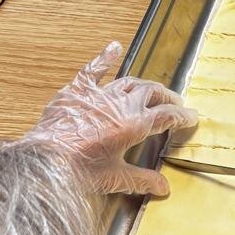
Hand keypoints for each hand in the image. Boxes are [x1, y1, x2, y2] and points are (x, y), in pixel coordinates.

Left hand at [29, 43, 196, 197]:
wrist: (45, 160)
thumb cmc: (78, 170)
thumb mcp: (115, 178)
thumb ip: (142, 180)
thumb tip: (162, 187)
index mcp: (135, 124)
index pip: (168, 115)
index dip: (182, 116)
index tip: (190, 118)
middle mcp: (122, 104)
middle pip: (153, 93)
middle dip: (167, 97)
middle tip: (174, 104)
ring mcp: (100, 93)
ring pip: (131, 81)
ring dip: (145, 85)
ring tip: (151, 89)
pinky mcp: (78, 90)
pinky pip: (95, 68)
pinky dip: (106, 57)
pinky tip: (114, 47)